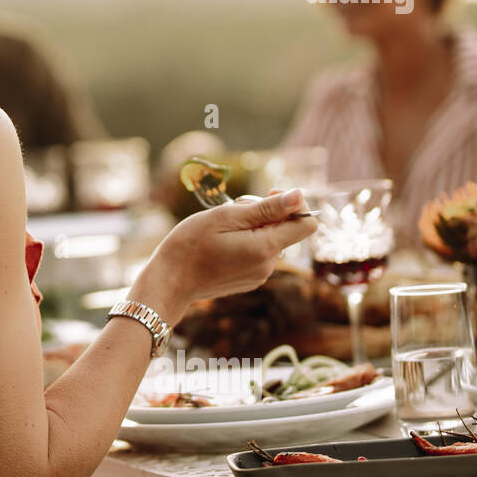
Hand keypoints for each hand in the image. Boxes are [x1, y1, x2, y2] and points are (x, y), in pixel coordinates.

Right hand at [133, 189, 316, 322]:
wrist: (169, 281)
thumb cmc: (190, 244)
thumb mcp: (225, 217)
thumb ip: (266, 208)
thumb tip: (299, 195)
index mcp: (266, 248)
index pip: (307, 223)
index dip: (293, 205)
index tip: (267, 197)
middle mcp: (268, 266)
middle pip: (286, 230)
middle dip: (266, 215)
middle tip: (233, 212)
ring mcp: (259, 275)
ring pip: (270, 240)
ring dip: (253, 228)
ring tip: (221, 230)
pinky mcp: (249, 280)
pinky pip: (258, 254)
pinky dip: (246, 242)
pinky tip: (221, 244)